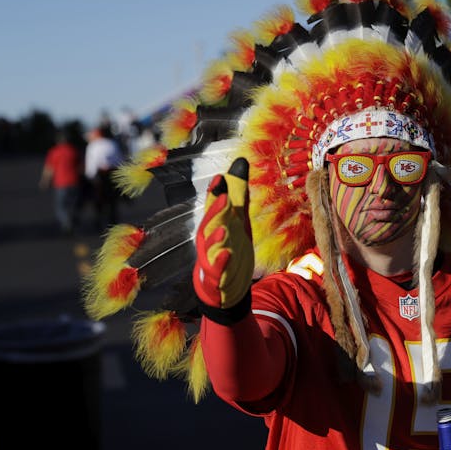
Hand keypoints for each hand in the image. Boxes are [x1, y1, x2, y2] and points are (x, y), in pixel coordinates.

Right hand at [192, 158, 253, 322]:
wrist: (225, 287)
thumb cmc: (230, 247)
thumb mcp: (238, 219)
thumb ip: (239, 193)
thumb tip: (241, 162)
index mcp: (214, 224)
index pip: (213, 206)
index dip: (216, 192)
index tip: (221, 178)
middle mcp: (209, 239)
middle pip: (210, 223)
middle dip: (215, 210)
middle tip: (223, 197)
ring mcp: (210, 258)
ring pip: (209, 246)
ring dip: (215, 237)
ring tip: (224, 228)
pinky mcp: (216, 277)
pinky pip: (216, 270)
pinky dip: (219, 263)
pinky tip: (226, 254)